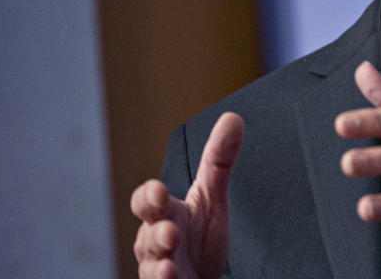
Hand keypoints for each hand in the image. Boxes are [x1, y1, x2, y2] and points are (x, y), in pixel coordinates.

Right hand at [131, 112, 243, 278]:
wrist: (202, 277)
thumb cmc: (198, 236)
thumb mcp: (212, 196)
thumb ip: (219, 160)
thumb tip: (233, 118)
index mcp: (164, 214)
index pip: (147, 201)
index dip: (149, 196)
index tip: (159, 192)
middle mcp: (156, 241)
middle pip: (147, 236)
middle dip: (156, 234)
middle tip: (171, 233)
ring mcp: (160, 268)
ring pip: (151, 267)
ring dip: (159, 265)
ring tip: (170, 265)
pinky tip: (173, 278)